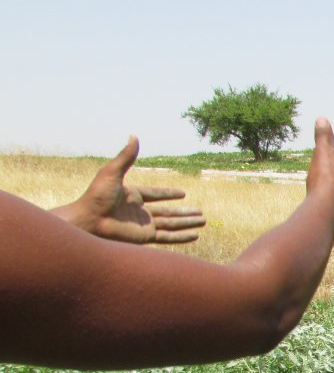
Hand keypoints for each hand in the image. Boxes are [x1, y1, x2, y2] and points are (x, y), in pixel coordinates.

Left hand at [63, 136, 206, 243]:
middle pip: (168, 212)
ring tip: (203, 221)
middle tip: (200, 212)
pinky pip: (169, 237)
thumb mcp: (112, 172)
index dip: (169, 194)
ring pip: (172, 224)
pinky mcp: (146, 237)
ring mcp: (144, 226)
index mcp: (132, 196)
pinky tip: (195, 235)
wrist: (89, 220)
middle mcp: (140, 212)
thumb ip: (126, 156)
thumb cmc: (96, 195)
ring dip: (188, 223)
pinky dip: (182, 236)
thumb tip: (134, 135)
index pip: (155, 195)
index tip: (183, 194)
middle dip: (185, 213)